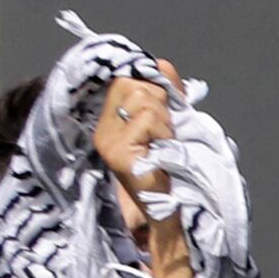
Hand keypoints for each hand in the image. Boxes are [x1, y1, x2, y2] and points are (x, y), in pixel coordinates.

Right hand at [94, 63, 193, 277]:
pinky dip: (164, 132)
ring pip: (142, 98)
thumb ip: (166, 94)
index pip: (127, 78)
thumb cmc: (175, 171)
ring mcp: (107, 141)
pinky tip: (162, 153)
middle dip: (160, 103)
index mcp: (111, 121)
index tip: (167, 111)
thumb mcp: (171, 125)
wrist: (175, 213)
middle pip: (133, 84)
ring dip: (164, 120)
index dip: (154, 87)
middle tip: (165, 134)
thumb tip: (162, 64)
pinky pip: (147, 119)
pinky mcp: (117, 152)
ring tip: (164, 145)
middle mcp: (103, 130)